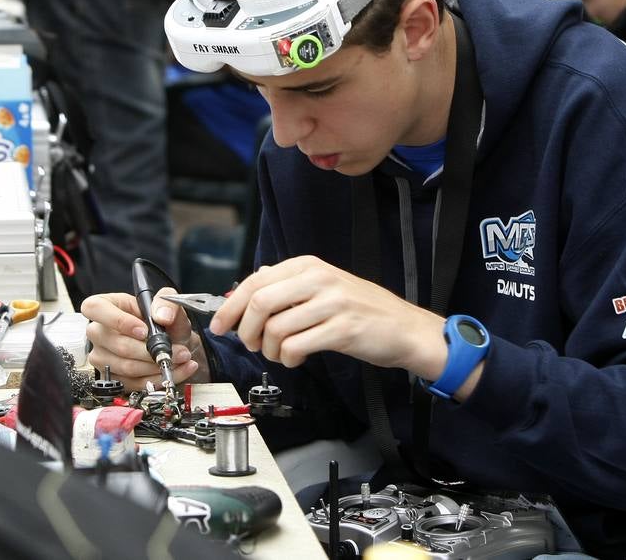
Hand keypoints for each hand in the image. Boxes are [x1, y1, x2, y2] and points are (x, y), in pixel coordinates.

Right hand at [81, 289, 205, 391]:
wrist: (175, 344)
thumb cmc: (165, 322)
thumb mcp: (169, 304)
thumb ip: (167, 302)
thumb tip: (161, 316)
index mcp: (106, 305)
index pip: (96, 308)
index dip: (119, 321)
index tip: (144, 330)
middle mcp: (98, 332)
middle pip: (118, 344)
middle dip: (150, 350)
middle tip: (174, 349)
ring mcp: (102, 356)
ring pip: (127, 367)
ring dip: (157, 366)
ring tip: (179, 359)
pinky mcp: (112, 378)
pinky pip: (133, 383)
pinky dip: (158, 379)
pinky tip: (175, 371)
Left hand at [208, 256, 444, 373]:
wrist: (405, 329)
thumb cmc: (362, 311)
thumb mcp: (323, 286)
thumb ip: (288, 285)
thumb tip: (249, 288)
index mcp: (308, 265)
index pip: (255, 281)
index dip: (230, 306)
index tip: (220, 326)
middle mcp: (318, 279)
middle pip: (259, 302)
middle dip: (245, 330)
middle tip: (250, 344)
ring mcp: (331, 303)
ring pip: (275, 327)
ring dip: (268, 349)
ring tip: (280, 353)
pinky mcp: (342, 329)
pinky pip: (296, 346)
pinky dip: (288, 358)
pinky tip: (297, 358)